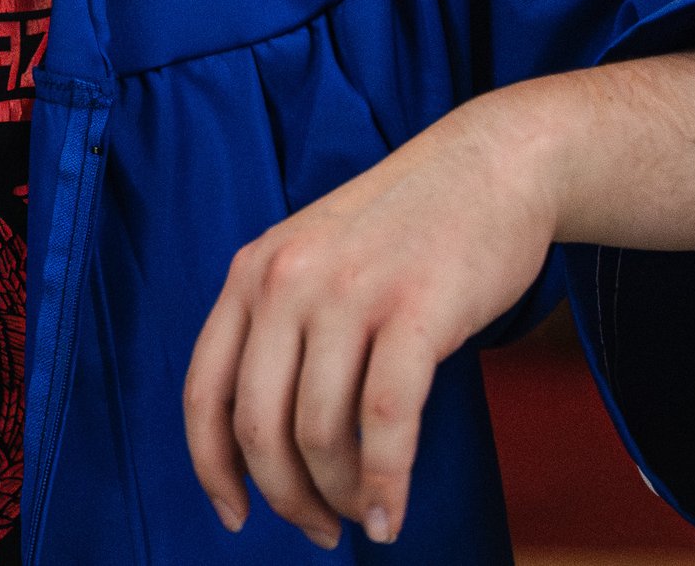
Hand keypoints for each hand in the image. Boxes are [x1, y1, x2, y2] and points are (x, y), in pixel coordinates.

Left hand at [182, 92, 556, 546]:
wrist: (490, 164)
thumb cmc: (406, 229)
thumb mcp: (313, 257)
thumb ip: (280, 325)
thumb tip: (269, 441)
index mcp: (251, 272)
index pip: (204, 391)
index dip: (212, 469)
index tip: (234, 516)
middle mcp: (285, 281)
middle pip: (258, 427)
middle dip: (285, 497)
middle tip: (320, 530)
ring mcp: (349, 293)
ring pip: (321, 433)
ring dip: (342, 496)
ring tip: (367, 516)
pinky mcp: (415, 310)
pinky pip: (386, 420)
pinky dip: (386, 482)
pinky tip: (394, 512)